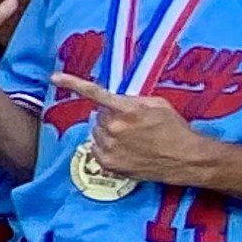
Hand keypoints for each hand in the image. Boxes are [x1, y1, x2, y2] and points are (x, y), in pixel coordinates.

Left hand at [51, 73, 219, 187]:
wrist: (187, 158)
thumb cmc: (175, 129)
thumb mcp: (157, 104)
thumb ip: (132, 99)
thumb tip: (116, 99)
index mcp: (127, 109)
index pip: (95, 94)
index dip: (73, 84)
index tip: (54, 78)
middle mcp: (114, 128)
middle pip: (99, 116)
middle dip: (111, 117)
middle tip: (131, 124)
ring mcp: (109, 147)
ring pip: (97, 132)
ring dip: (108, 133)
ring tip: (132, 139)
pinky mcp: (108, 164)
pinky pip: (96, 148)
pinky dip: (106, 147)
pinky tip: (126, 149)